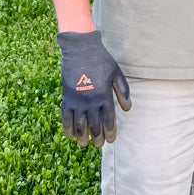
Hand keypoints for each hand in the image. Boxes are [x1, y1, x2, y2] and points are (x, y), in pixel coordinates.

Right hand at [56, 30, 131, 146]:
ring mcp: (77, 101)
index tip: (111, 140)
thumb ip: (123, 91)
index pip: (108, 120)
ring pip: (80, 125)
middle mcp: (91, 101)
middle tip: (99, 145)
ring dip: (82, 137)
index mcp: (104, 96)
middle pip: (94, 126)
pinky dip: (68, 128)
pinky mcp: (67, 98)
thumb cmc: (101, 60)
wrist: (80, 49)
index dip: (110, 132)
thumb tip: (127, 109)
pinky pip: (66, 117)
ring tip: (85, 144)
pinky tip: (71, 135)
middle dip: (97, 138)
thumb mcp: (116, 73)